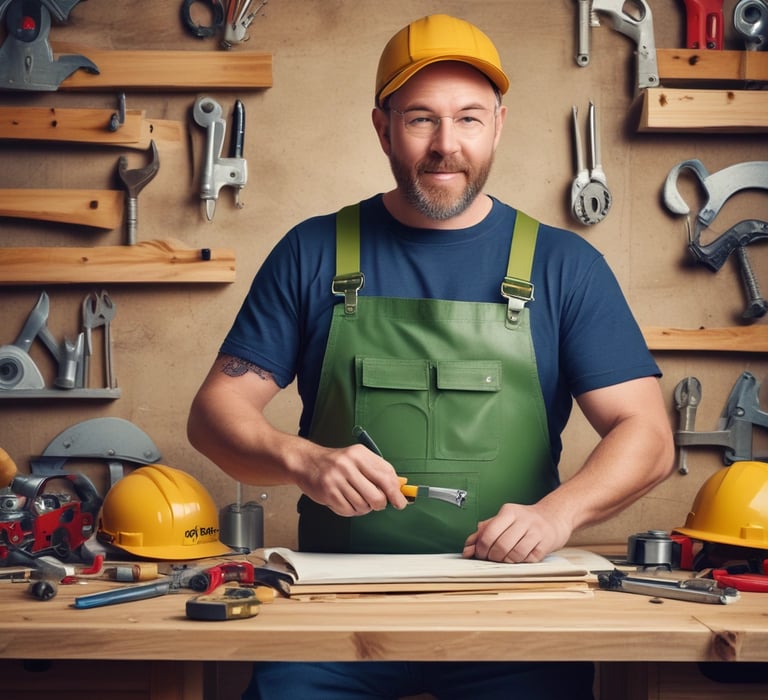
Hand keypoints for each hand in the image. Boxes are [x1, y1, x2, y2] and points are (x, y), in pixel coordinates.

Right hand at [294, 444, 408, 516]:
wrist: (306, 462)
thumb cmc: (335, 462)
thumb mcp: (358, 458)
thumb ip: (378, 470)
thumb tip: (398, 487)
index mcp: (360, 454)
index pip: (386, 476)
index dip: (396, 493)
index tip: (400, 502)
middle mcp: (348, 465)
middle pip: (377, 496)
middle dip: (380, 504)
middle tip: (377, 503)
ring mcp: (337, 479)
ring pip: (363, 506)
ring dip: (363, 507)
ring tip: (355, 497)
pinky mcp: (328, 493)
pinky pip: (348, 511)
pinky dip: (350, 510)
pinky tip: (345, 500)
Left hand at [462, 502, 571, 562]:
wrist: (553, 517)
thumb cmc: (524, 522)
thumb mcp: (502, 521)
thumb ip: (483, 533)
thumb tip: (467, 549)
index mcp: (509, 511)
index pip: (489, 533)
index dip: (481, 548)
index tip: (480, 554)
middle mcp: (523, 519)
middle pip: (501, 545)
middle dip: (493, 557)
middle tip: (492, 559)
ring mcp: (536, 531)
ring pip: (515, 554)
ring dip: (506, 562)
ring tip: (505, 559)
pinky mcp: (546, 543)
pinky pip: (529, 559)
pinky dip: (520, 562)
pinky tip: (519, 558)